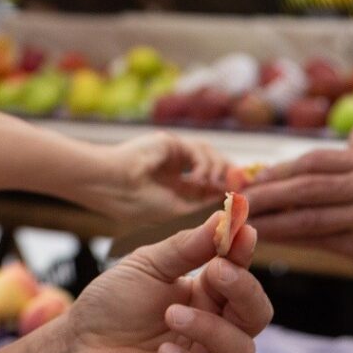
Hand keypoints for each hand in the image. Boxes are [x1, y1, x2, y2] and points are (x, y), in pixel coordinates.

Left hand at [53, 212, 271, 352]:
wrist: (73, 348)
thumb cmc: (110, 305)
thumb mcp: (147, 266)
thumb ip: (187, 247)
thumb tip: (224, 219)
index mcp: (208, 297)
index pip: (242, 278)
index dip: (245, 255)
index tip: (243, 231)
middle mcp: (214, 332)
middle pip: (256, 315)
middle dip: (244, 291)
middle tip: (216, 272)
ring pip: (241, 352)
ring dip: (211, 329)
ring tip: (171, 314)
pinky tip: (163, 352)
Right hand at [94, 133, 229, 220]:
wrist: (110, 183)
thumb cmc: (135, 203)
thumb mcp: (174, 210)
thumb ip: (200, 204)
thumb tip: (227, 205)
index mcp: (172, 188)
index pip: (207, 186)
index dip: (225, 189)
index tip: (241, 198)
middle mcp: (175, 170)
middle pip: (213, 167)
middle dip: (229, 176)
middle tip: (240, 186)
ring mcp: (173, 155)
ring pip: (209, 155)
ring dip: (218, 170)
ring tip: (215, 185)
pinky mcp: (171, 143)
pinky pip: (198, 150)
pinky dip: (204, 165)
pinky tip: (199, 179)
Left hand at [242, 149, 352, 282]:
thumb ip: (331, 178)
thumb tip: (272, 181)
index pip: (311, 162)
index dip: (275, 171)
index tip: (246, 181)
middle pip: (304, 186)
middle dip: (265, 194)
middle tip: (234, 203)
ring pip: (308, 216)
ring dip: (270, 220)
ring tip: (242, 224)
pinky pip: (320, 240)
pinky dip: (290, 239)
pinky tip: (269, 241)